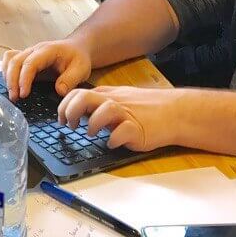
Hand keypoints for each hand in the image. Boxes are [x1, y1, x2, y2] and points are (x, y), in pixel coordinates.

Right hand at [1, 40, 90, 100]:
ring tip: (12, 95)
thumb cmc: (78, 58)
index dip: (24, 79)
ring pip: (10, 60)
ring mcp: (28, 53)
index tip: (23, 95)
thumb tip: (59, 91)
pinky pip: (10, 61)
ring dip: (7, 77)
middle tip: (14, 98)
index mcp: (47, 51)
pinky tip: (10, 85)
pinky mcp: (25, 59)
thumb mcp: (81, 69)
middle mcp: (34, 50)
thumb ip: (70, 80)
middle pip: (15, 61)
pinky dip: (6, 72)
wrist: (76, 49)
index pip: (30, 63)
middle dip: (12, 80)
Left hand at [58, 86, 181, 151]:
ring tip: (90, 134)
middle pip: (84, 98)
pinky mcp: (138, 129)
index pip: (77, 93)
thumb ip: (98, 105)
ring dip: (92, 123)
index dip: (64, 106)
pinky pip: (123, 132)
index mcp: (106, 95)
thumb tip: (76, 113)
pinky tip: (112, 143)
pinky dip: (114, 138)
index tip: (61, 119)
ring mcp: (126, 114)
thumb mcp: (118, 101)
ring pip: (104, 110)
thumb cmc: (145, 109)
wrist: (174, 112)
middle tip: (70, 125)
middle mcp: (114, 102)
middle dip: (71, 112)